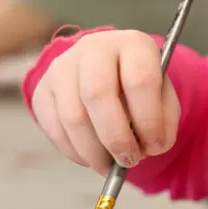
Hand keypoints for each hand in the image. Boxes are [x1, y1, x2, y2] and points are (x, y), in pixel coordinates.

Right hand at [30, 31, 180, 173]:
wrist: (108, 70)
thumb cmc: (138, 84)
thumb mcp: (163, 94)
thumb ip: (164, 120)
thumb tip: (152, 146)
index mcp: (132, 44)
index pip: (139, 80)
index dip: (149, 120)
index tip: (156, 146)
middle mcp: (93, 48)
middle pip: (97, 94)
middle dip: (116, 138)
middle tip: (129, 160)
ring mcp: (62, 66)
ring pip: (72, 116)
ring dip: (94, 151)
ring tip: (111, 165)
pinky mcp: (43, 89)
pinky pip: (54, 128)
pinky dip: (74, 152)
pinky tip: (92, 157)